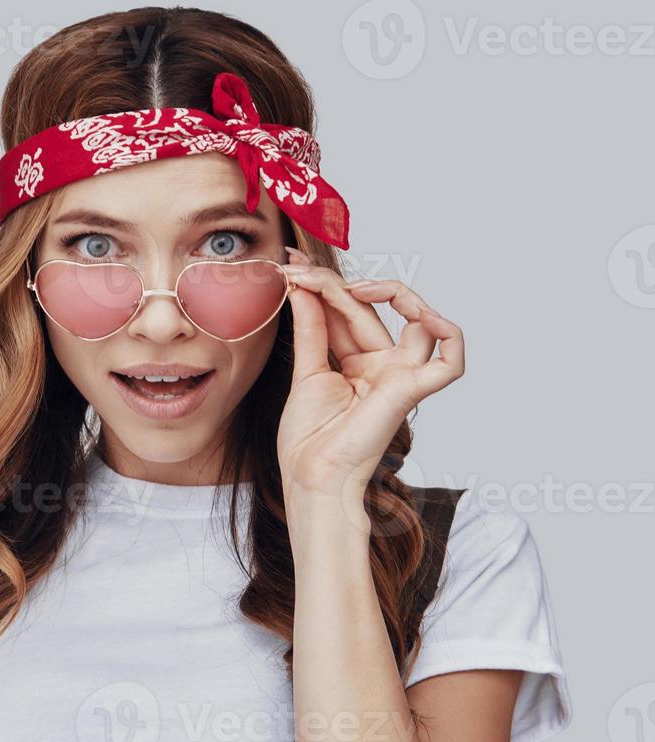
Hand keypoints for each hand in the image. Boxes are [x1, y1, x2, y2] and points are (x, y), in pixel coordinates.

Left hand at [276, 247, 464, 510]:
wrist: (310, 475)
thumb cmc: (308, 439)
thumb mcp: (307, 371)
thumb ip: (311, 328)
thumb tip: (302, 287)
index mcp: (360, 364)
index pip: (349, 312)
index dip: (323, 285)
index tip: (289, 265)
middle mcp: (386, 367)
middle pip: (372, 310)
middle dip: (332, 283)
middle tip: (295, 269)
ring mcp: (402, 377)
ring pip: (412, 318)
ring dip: (376, 290)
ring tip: (326, 283)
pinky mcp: (412, 390)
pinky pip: (451, 361)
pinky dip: (448, 332)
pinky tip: (411, 307)